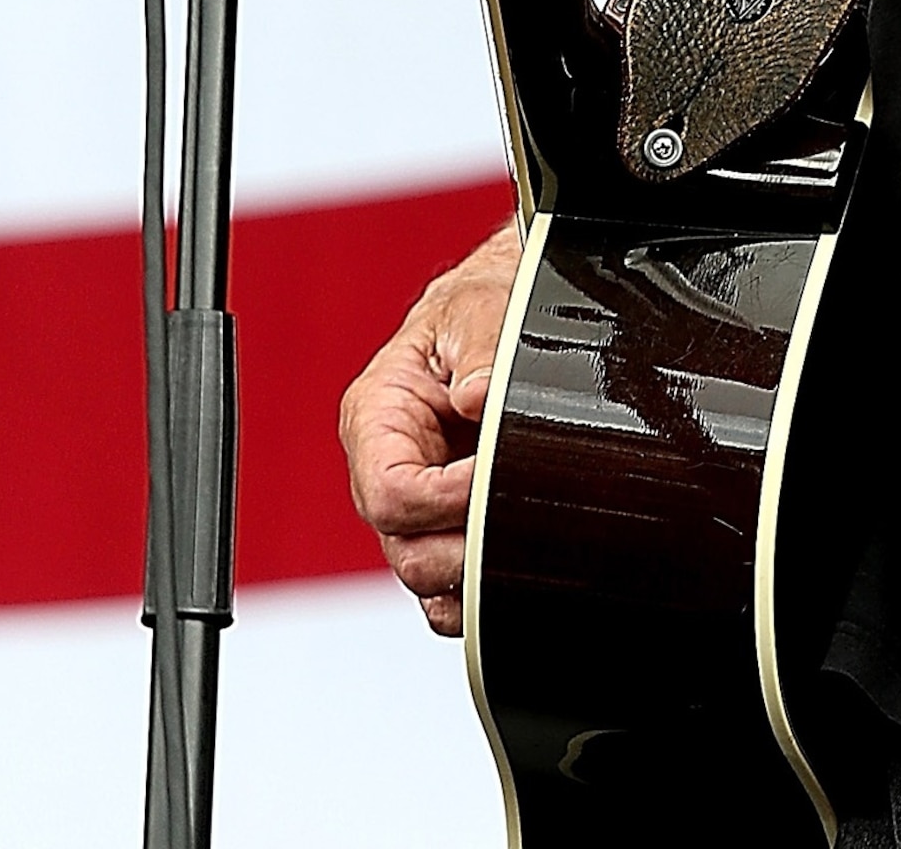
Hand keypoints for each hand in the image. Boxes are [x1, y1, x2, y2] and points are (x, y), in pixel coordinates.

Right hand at [341, 223, 520, 636]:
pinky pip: (448, 586)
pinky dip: (474, 593)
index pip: (389, 492)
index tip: (490, 480)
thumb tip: (478, 396)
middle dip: (464, 543)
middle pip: (405, 548)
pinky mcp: (447, 522)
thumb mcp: (478, 308)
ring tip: (523, 540)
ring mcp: (416, 503)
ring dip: (474, 570)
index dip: (443, 499)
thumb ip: (480, 348)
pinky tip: (510, 571)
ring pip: (427, 574)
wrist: (498, 313)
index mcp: (377, 417)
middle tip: (518, 516)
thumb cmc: (476, 309)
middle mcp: (386, 468)